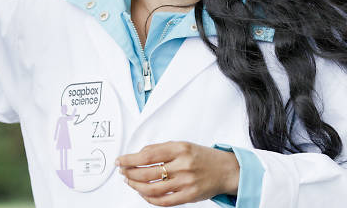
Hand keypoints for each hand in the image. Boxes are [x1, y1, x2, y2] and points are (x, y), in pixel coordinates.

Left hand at [116, 141, 239, 206]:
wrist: (226, 170)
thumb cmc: (202, 157)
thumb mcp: (183, 145)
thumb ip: (161, 149)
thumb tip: (137, 156)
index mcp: (180, 148)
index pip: (147, 155)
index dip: (130, 159)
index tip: (120, 161)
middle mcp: (183, 164)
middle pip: (147, 172)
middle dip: (130, 174)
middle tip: (123, 172)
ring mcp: (186, 181)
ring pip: (152, 188)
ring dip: (136, 187)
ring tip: (130, 183)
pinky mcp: (189, 196)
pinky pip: (163, 201)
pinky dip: (149, 199)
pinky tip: (144, 194)